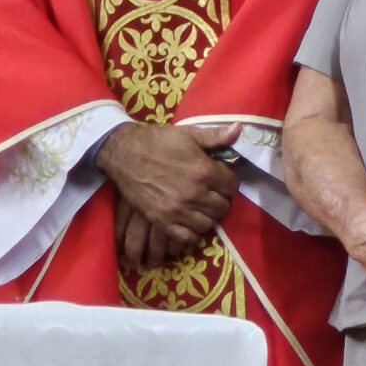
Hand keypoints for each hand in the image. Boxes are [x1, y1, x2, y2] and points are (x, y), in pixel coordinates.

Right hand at [96, 121, 240, 262]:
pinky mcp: (161, 221)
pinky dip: (191, 232)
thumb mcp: (190, 134)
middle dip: (221, 198)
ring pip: (208, 223)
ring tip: (201, 206)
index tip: (222, 178)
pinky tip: (189, 220)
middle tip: (212, 192)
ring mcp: (177, 210)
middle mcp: (194, 194)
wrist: (125, 153)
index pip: (232, 185)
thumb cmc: (159, 141)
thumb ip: (216, 136)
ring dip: (208, 215)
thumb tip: (240, 128)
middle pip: (222, 206)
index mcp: (204, 171)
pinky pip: (186, 237)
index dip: (229, 181)